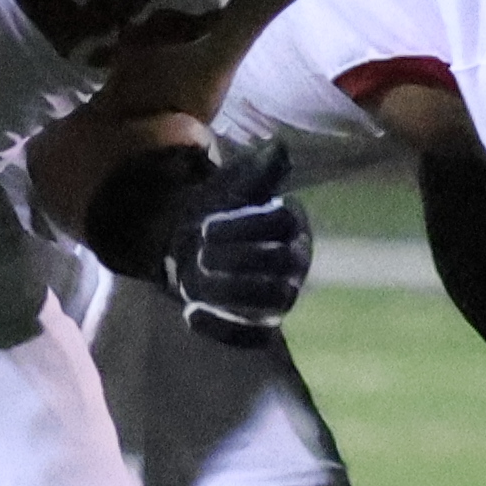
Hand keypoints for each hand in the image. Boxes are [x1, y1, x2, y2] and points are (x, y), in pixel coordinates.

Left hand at [83, 131, 315, 345]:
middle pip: (281, 267)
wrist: (194, 242)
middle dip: (237, 259)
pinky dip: (223, 330)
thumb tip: (279, 148)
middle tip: (198, 253)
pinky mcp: (259, 324)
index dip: (244, 227)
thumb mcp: (232, 186)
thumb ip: (256, 172)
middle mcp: (294, 262)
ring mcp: (279, 296)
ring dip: (231, 292)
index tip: (206, 227)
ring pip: (272, 301)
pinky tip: (190, 314)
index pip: (282, 227)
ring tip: (193, 279)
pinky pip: (253, 337)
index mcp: (291, 225)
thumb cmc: (219, 211)